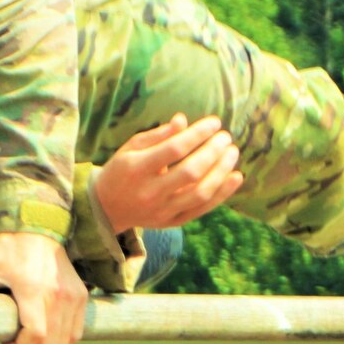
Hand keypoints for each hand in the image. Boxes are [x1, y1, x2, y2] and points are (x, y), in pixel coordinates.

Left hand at [0, 231, 87, 343]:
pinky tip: (45, 335)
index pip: (34, 335)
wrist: (40, 227)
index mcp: (33, 290)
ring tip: (28, 342)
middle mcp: (58, 295)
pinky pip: (77, 332)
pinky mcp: (81, 297)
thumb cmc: (7, 246)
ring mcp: (73, 297)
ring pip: (66, 342)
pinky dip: (63, 341)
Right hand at [93, 115, 243, 234]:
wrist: (107, 209)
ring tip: (232, 152)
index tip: (214, 122)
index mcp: (136, 169)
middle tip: (226, 136)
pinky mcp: (172, 222)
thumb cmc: (122, 170)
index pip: (174, 149)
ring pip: (200, 192)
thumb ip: (158, 135)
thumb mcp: (131, 148)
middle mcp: (150, 193)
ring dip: (222, 171)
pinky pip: (202, 209)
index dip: (198, 134)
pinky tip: (235, 176)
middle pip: (191, 172)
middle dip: (213, 151)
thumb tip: (184, 120)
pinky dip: (222, 193)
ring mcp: (162, 211)